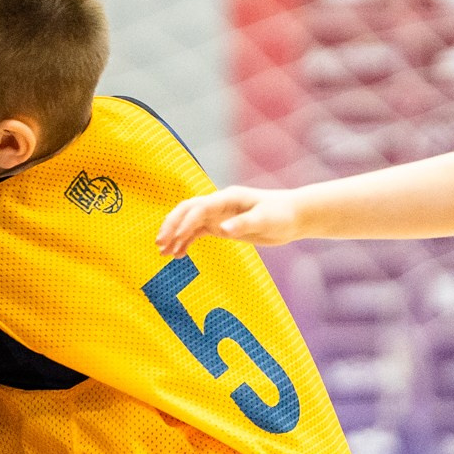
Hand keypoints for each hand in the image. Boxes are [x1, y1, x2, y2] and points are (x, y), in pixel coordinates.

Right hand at [157, 186, 302, 255]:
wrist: (294, 216)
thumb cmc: (282, 215)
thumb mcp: (266, 220)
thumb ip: (244, 224)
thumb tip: (222, 230)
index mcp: (227, 198)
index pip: (199, 207)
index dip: (185, 222)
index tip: (176, 239)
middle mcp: (218, 204)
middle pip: (186, 210)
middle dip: (171, 225)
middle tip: (159, 244)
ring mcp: (218, 215)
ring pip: (188, 222)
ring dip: (174, 235)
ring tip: (162, 253)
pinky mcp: (221, 226)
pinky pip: (197, 232)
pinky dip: (185, 242)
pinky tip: (178, 255)